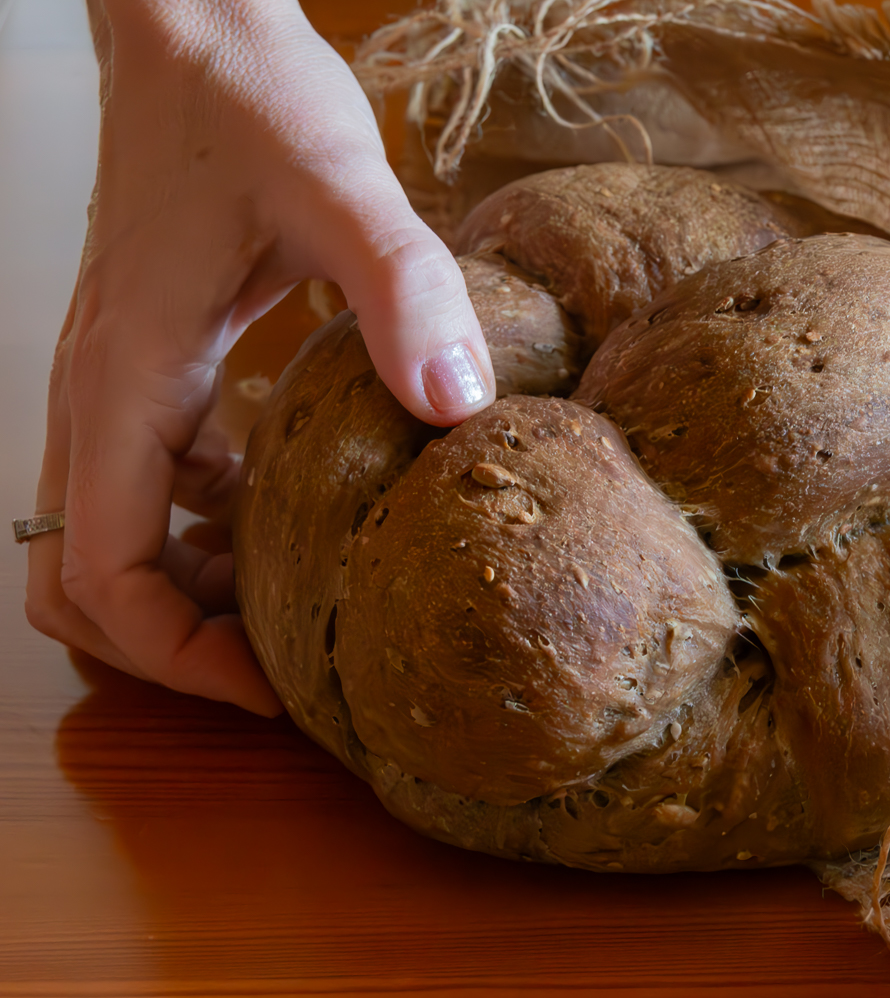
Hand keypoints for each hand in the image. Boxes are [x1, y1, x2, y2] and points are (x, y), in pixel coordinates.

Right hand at [25, 0, 494, 715]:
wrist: (195, 28)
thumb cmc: (243, 97)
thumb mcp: (339, 189)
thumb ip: (400, 290)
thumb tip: (454, 401)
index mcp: (122, 380)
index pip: (95, 574)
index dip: (173, 656)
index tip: (272, 686)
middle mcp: (97, 395)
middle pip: (81, 580)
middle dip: (168, 643)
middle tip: (282, 662)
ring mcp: (117, 381)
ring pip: (110, 537)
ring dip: (188, 590)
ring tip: (298, 604)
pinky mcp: (154, 359)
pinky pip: (153, 479)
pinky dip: (207, 523)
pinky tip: (291, 509)